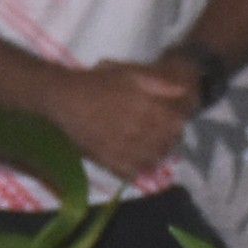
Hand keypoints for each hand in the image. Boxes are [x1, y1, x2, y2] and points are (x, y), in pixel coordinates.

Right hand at [50, 55, 198, 186]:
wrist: (64, 100)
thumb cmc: (97, 83)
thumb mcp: (129, 74)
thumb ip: (158, 84)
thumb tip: (183, 91)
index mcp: (147, 110)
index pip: (177, 125)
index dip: (178, 124)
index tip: (173, 121)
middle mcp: (139, 132)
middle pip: (167, 145)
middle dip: (168, 141)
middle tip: (162, 136)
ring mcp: (124, 150)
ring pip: (152, 161)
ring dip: (156, 156)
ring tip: (149, 149)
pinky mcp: (109, 161)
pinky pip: (131, 173)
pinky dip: (137, 170)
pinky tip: (135, 162)